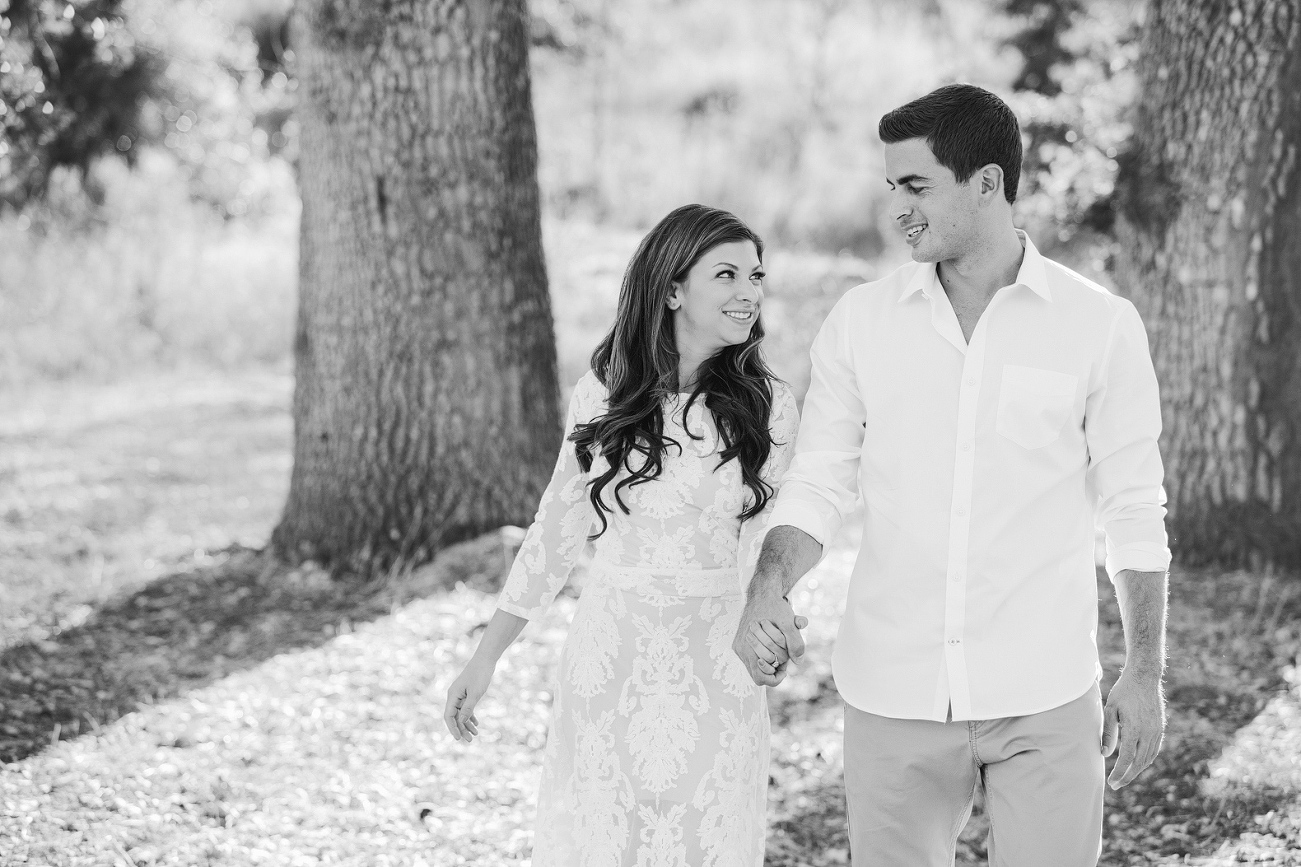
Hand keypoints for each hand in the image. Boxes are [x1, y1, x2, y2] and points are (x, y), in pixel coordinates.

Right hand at [444, 661, 493, 742]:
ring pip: (461, 713)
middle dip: (461, 729)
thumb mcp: (476, 693)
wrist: (485, 659)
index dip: (452, 728)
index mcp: (453, 695)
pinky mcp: (467, 693)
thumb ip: (468, 708)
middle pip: (454, 716)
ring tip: (475, 734)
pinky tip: (476, 724)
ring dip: (467, 724)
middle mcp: (454, 696)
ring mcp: (460, 694)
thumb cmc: (480, 675)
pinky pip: (466, 707)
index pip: (449, 716)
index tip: (458, 738)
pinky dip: (470, 716)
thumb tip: (461, 722)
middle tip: (470, 740)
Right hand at [733, 591, 807, 686]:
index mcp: (748, 646)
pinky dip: (763, 655)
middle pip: (760, 672)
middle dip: (774, 666)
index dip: (775, 677)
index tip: (785, 667)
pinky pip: (751, 658)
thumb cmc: (775, 607)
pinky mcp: (739, 643)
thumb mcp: (789, 623)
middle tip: (784, 655)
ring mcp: (739, 647)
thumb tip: (798, 662)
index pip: (761, 677)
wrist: (762, 593)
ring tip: (778, 648)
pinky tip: (770, 643)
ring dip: (769, 660)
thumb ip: (795, 643)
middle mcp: (740, 649)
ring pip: (755, 666)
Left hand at [1102, 669, 1164, 787]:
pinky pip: (1154, 750)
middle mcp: (1148, 733)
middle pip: (1139, 762)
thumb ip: (1108, 733)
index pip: (1126, 758)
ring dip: (1137, 770)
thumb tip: (1105, 754)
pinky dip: (1145, 760)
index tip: (1111, 783)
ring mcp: (1156, 731)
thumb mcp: (1110, 710)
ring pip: (1148, 758)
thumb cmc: (1123, 692)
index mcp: (1134, 729)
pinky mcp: (1160, 728)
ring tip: (1125, 777)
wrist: (1144, 678)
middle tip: (1116, 785)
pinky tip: (1137, 763)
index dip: (1119, 773)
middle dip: (1127, 776)